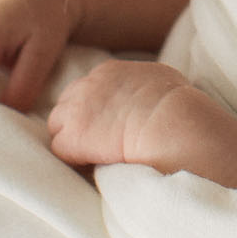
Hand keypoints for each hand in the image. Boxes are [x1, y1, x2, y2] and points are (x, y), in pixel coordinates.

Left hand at [45, 59, 201, 170]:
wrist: (170, 122)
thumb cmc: (177, 107)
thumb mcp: (162, 80)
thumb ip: (146, 84)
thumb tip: (154, 94)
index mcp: (109, 72)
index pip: (87, 89)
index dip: (94, 110)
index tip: (107, 124)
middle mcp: (88, 85)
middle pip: (67, 104)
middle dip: (79, 122)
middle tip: (97, 142)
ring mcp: (77, 110)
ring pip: (59, 127)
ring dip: (73, 141)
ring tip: (94, 156)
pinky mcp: (73, 136)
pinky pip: (61, 151)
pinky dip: (74, 160)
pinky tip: (93, 165)